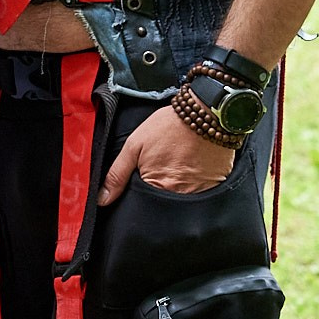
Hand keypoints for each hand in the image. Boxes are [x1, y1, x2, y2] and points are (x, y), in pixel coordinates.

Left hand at [98, 105, 235, 203]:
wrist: (204, 113)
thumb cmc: (168, 127)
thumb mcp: (134, 146)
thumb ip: (116, 174)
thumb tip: (102, 199)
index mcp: (158, 189)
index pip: (143, 205)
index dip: (139, 193)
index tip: (142, 178)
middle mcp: (181, 196)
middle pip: (162, 204)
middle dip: (157, 191)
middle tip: (161, 165)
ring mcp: (201, 193)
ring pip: (181, 199)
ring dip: (177, 186)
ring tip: (176, 163)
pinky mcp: (216, 186)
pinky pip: (201, 192)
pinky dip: (194, 182)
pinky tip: (191, 165)